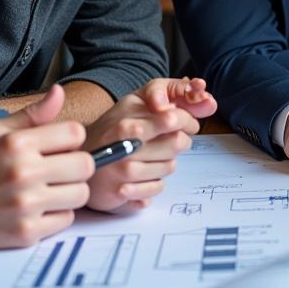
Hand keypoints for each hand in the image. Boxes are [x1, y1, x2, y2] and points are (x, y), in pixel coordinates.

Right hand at [0, 85, 93, 250]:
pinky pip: (66, 220)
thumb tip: (59, 92)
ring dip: (70, 193)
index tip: (59, 148)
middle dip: (76, 167)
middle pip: (86, 165)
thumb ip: (33, 114)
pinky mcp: (26, 232)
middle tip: (59, 171)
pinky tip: (38, 210)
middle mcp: (23, 173)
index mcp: (18, 144)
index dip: (72, 140)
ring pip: (81, 194)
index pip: (76, 133)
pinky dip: (57, 216)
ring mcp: (25, 205)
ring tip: (49, 190)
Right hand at [84, 77, 210, 213]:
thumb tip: (209, 101)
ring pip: (170, 166)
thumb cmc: (114, 127)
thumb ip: (171, 94)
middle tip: (167, 141)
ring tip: (150, 157)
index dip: (187, 120)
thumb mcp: (136, 102)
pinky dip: (155, 182)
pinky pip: (157, 188)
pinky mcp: (119, 193)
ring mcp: (120, 171)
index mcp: (129, 119)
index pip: (174, 118)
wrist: (79, 155)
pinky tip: (143, 174)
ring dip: (166, 162)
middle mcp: (123, 144)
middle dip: (179, 141)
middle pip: (178, 143)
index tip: (183, 122)